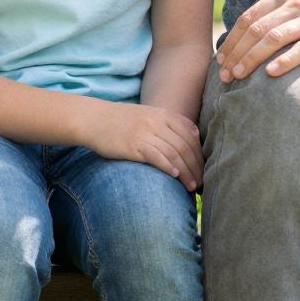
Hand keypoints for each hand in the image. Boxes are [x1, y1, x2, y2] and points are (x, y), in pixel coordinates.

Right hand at [86, 99, 203, 191]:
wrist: (94, 119)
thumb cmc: (122, 122)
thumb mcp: (148, 116)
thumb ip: (168, 126)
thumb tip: (190, 143)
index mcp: (164, 114)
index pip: (191, 135)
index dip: (200, 154)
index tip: (205, 170)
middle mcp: (158, 121)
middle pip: (185, 146)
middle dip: (196, 167)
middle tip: (202, 184)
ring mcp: (146, 132)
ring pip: (174, 152)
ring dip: (186, 172)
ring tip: (192, 187)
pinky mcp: (133, 144)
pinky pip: (156, 155)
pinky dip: (168, 166)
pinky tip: (175, 176)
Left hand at [217, 0, 299, 81]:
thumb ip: (279, 13)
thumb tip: (249, 34)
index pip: (249, 18)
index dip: (232, 40)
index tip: (220, 59)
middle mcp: (296, 2)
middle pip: (257, 29)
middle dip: (237, 53)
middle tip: (224, 75)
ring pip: (274, 38)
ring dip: (252, 58)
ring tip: (239, 76)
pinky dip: (284, 61)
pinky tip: (270, 74)